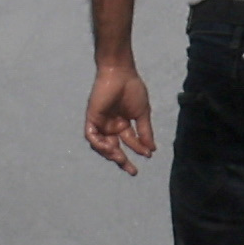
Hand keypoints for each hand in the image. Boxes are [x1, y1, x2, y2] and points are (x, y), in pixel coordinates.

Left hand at [82, 54, 153, 169]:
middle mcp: (111, 126)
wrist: (120, 74)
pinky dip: (99, 144)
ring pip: (102, 145)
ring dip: (110, 153)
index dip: (138, 149)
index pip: (129, 142)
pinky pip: (91, 135)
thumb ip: (145, 131)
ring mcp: (101, 122)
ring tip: (121, 158)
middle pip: (114, 147)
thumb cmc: (132, 89)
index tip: (148, 155)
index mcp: (123, 124)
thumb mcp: (142, 113)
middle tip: (132, 171)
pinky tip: (110, 148)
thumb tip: (152, 149)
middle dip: (122, 160)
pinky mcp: (92, 118)